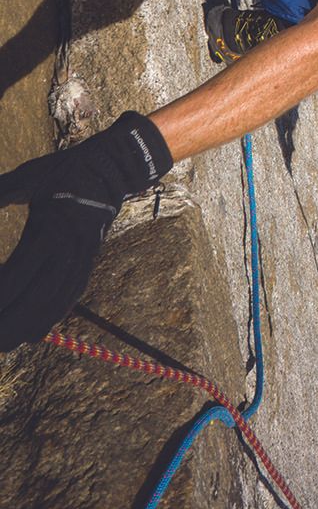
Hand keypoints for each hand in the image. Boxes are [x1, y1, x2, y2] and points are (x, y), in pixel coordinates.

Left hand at [0, 112, 171, 350]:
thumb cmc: (67, 169)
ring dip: (33, 324)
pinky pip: (74, 292)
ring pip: (57, 300)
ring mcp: (82, 255)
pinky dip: (56, 314)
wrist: (114, 166)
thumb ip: (1, 192)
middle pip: (38, 296)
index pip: (19, 272)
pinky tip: (40, 330)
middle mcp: (68, 247)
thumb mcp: (30, 176)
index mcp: (50, 227)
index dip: (0, 293)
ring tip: (10, 343)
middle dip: (13, 320)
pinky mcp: (90, 257)